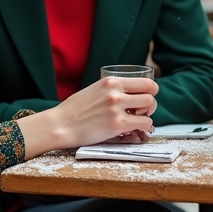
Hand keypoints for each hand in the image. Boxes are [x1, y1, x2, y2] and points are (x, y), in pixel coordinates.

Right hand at [17, 76, 157, 155]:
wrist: (61, 124)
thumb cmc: (75, 110)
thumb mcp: (95, 89)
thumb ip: (112, 90)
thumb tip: (130, 94)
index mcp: (111, 81)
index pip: (145, 82)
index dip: (151, 90)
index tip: (148, 96)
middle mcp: (116, 92)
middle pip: (150, 94)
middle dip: (150, 105)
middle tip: (142, 112)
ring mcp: (116, 108)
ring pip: (149, 108)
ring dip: (147, 115)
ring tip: (136, 120)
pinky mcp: (117, 125)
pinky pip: (144, 124)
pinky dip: (143, 128)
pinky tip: (134, 129)